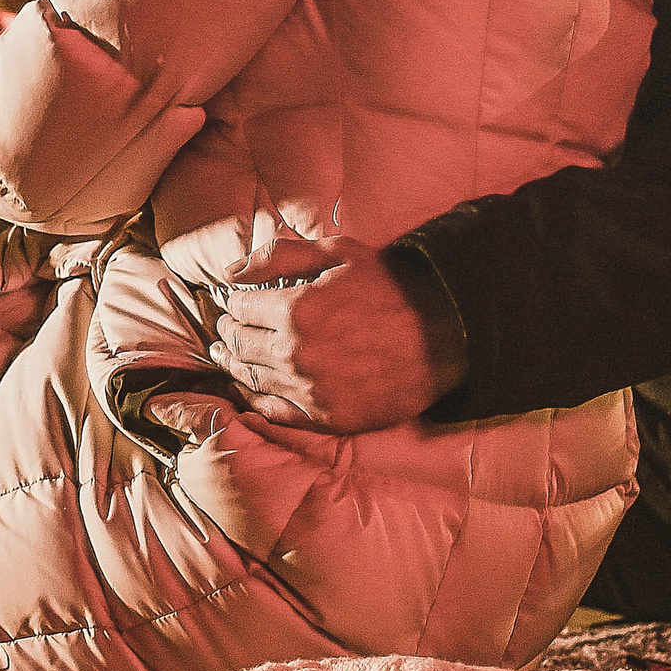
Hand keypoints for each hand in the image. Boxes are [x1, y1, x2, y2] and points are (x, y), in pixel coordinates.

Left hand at [210, 235, 469, 432]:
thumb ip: (278, 257)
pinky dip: (254, 398)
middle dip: (230, 331)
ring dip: (234, 363)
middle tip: (226, 328)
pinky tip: (247, 388)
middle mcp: (296, 353)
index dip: (234, 302)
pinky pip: (273, 412)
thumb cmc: (390, 287)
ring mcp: (310, 390)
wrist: (444, 334)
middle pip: (240, 343)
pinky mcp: (327, 418)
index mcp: (296, 309)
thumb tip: (230, 273)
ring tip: (228, 355)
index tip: (235, 301)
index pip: (240, 307)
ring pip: (250, 377)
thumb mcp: (337, 253)